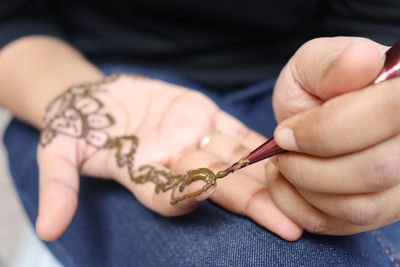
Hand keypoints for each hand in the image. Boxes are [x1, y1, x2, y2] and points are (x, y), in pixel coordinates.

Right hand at [37, 74, 300, 240]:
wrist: (97, 102)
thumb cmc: (76, 129)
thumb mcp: (58, 153)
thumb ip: (58, 186)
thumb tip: (48, 230)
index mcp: (145, 179)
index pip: (172, 197)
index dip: (186, 197)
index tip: (205, 193)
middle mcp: (177, 164)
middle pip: (218, 188)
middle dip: (252, 205)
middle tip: (288, 226)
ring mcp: (195, 140)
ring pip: (235, 161)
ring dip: (267, 177)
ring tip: (303, 192)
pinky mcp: (205, 116)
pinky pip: (236, 131)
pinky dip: (259, 141)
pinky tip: (287, 151)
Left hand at [267, 37, 399, 234]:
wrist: (316, 115)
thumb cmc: (316, 87)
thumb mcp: (312, 64)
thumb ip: (331, 63)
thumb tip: (362, 60)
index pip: (386, 113)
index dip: (325, 130)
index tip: (285, 132)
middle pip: (375, 170)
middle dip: (308, 165)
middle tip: (281, 150)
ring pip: (360, 206)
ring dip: (305, 187)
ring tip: (285, 164)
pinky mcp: (385, 209)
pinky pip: (345, 225)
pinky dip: (303, 208)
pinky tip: (290, 183)